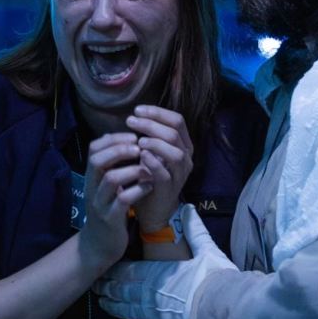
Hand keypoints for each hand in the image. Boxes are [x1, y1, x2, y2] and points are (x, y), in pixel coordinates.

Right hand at [79, 133, 153, 271]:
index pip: (93, 149)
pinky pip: (124, 200)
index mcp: (91, 177)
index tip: (132, 136)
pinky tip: (150, 187)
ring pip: (111, 179)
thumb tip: (126, 141)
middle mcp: (92, 187)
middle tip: (139, 148)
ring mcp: (100, 204)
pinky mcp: (111, 219)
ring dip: (132, 170)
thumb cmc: (107, 210)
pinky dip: (139, 190)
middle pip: (98, 160)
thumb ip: (112, 167)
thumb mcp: (105, 187)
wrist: (98, 246)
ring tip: (148, 168)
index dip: (113, 139)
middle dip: (120, 149)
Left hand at [95, 205, 235, 318]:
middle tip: (96, 285)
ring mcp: (153, 315)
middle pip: (122, 290)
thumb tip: (188, 208)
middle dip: (108, 287)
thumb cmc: (214, 280)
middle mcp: (149, 294)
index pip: (129, 270)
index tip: (105, 268)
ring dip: (113, 306)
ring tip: (102, 304)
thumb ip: (194, 230)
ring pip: (126, 310)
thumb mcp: (206, 250)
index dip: (115, 270)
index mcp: (157, 273)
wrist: (222, 312)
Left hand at [125, 105, 193, 232]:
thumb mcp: (152, 152)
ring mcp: (180, 174)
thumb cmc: (151, 176)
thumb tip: (135, 116)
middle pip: (174, 133)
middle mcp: (186, 157)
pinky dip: (153, 162)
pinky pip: (165, 173)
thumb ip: (150, 136)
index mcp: (183, 145)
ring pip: (175, 152)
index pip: (177, 121)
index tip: (137, 110)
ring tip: (138, 141)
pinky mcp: (170, 188)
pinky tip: (141, 156)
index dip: (158, 113)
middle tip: (131, 121)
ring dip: (155, 142)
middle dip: (151, 124)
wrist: (154, 208)